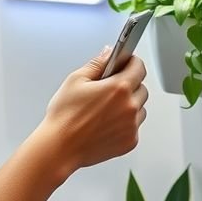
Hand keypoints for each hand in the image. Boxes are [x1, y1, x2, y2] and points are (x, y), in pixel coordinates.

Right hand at [40, 46, 148, 173]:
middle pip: (141, 88)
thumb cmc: (64, 116)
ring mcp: (131, 126)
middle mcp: (130, 106)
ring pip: (140, 108)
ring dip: (129, 105)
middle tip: (109, 89)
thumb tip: (108, 53)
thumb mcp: (76, 80)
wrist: (60, 147)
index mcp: (119, 88)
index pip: (139, 67)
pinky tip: (106, 124)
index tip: (125, 63)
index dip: (131, 63)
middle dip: (129, 85)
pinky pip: (134, 126)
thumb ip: (97, 63)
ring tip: (106, 109)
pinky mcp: (130, 142)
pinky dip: (125, 123)